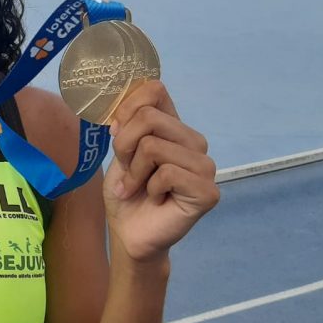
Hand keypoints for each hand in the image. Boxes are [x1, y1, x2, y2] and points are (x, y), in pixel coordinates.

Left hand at [102, 80, 218, 263]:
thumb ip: (127, 125)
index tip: (115, 131)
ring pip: (153, 145)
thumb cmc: (127, 192)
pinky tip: (155, 199)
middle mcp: (193, 141)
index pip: (155, 90)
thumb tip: (123, 111)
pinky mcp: (207, 191)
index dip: (127, 107)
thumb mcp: (120, 152)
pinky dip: (149, 188)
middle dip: (124, 146)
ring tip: (138, 188)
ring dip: (134, 172)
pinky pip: (167, 173)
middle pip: (149, 117)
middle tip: (126, 172)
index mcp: (174, 127)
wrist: (129, 233)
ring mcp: (205, 166)